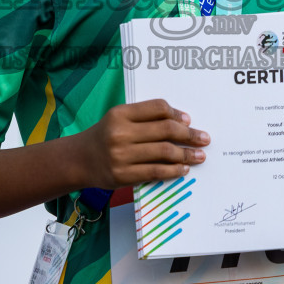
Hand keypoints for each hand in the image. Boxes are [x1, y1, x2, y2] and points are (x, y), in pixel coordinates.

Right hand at [77, 99, 208, 189]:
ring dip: (186, 154)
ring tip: (199, 156)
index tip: (189, 120)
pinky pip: (156, 171)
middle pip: (165, 130)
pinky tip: (183, 169)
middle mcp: (120, 133)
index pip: (157, 108)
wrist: (79, 160)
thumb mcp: (119, 119)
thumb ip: (145, 118)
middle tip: (204, 138)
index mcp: (120, 113)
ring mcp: (121, 155)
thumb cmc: (105, 136)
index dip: (177, 114)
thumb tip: (182, 122)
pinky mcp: (123, 175)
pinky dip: (173, 170)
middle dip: (189, 135)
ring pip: (164, 152)